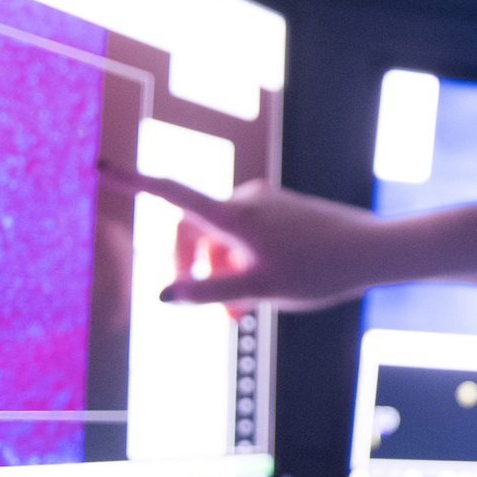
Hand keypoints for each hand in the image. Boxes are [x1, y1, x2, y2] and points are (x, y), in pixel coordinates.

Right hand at [101, 161, 386, 309]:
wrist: (376, 251)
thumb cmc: (320, 270)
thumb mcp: (258, 290)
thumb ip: (208, 293)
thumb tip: (162, 295)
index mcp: (234, 215)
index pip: (172, 195)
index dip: (133, 182)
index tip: (100, 166)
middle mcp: (247, 200)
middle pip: (195, 230)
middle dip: (196, 269)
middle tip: (218, 310)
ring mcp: (268, 204)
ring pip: (224, 238)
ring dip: (223, 272)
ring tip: (244, 311)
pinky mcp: (284, 211)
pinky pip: (248, 235)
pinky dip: (244, 262)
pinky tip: (265, 292)